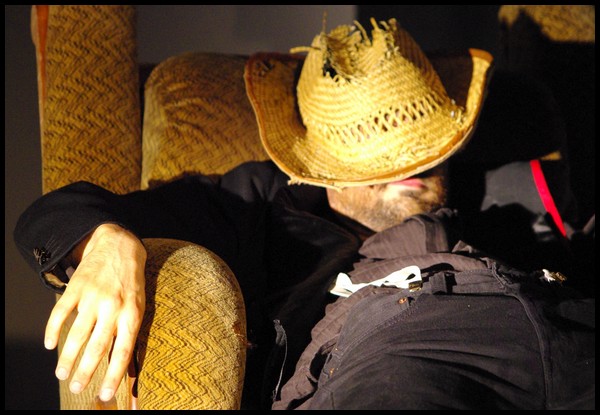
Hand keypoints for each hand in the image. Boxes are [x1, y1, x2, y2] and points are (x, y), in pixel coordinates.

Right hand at [44, 223, 146, 401]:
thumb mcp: (139, 306)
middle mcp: (113, 307)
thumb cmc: (131, 283)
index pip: (123, 351)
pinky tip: (50, 344)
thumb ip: (130, 332)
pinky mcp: (77, 287)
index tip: (106, 394)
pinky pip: (61, 312)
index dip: (114, 375)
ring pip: (77, 333)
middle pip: (97, 346)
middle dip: (85, 371)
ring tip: (61, 374)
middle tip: (76, 388)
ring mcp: (93, 296)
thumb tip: (125, 366)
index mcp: (132, 314)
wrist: (119, 246)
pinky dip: (53, 330)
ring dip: (68, 357)